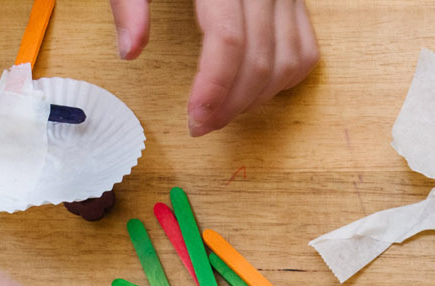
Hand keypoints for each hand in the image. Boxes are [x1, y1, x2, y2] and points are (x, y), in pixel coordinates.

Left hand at [111, 0, 319, 136]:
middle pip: (260, 60)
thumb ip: (130, 3)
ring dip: (258, 98)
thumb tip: (130, 51)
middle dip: (232, 104)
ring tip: (226, 110)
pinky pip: (305, 51)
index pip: (229, 40)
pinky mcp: (296, 1)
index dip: (214, 87)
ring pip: (287, 62)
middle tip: (203, 124)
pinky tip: (254, 89)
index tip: (195, 119)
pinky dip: (283, 80)